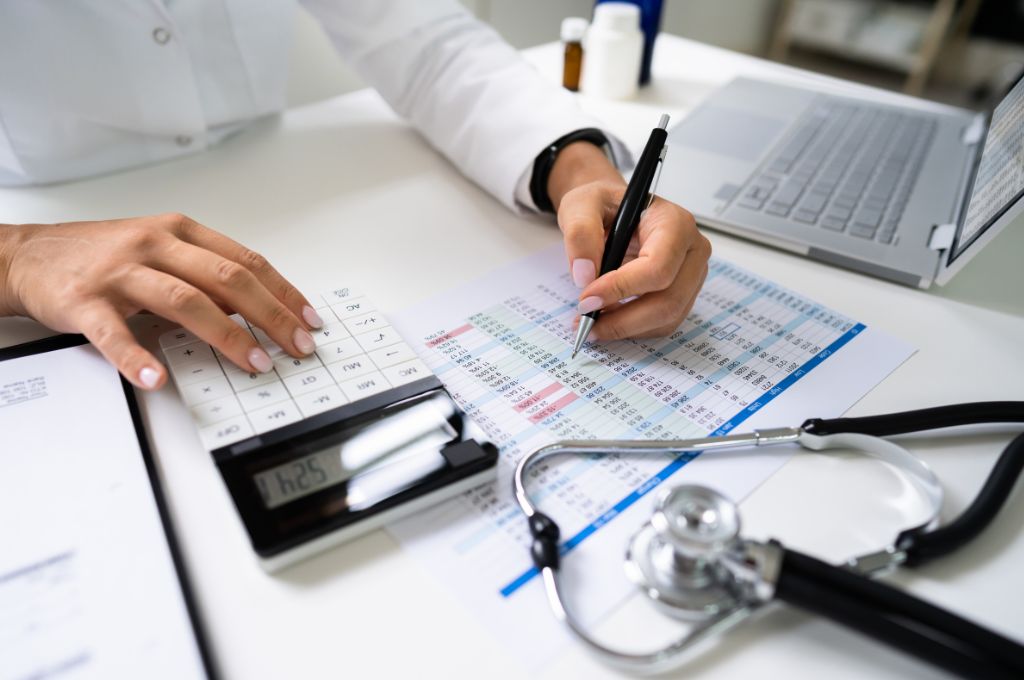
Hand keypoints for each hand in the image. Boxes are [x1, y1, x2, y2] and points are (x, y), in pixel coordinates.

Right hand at [0, 214, 322, 389]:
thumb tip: (258, 309)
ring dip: (226, 336)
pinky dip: (136, 357)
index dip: (283, 292)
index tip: (310, 320)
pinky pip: (114, 333)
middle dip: (271, 315)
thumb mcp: (163, 251)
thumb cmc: (104, 254)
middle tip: (297, 346)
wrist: (30, 255)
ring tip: (255, 363)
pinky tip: (156, 377)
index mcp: (180, 232)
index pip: (246, 261)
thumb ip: (206, 275)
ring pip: (184, 301)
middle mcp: (154, 246)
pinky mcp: (84, 302)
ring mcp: (120, 273)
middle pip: (226, 279)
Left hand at [548, 142, 710, 340]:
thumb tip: (585, 276)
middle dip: (623, 319)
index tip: (587, 299)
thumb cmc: (603, 205)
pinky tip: (607, 320)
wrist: (612, 211)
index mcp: (675, 223)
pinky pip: (662, 323)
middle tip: (585, 321)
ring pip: (666, 317)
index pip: (657, 266)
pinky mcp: (683, 294)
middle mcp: (692, 250)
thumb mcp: (581, 205)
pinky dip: (633, 329)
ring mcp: (692, 275)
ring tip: (590, 323)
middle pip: (668, 300)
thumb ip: (580, 233)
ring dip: (626, 328)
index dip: (621, 288)